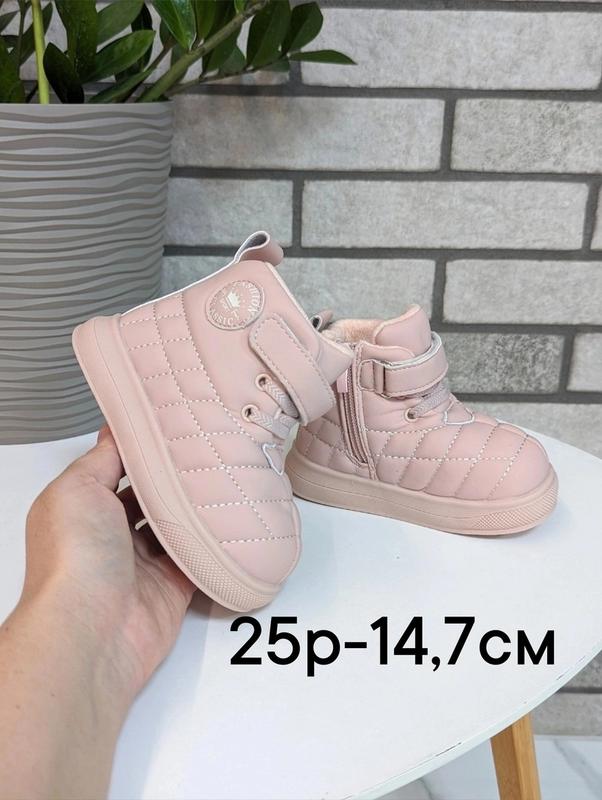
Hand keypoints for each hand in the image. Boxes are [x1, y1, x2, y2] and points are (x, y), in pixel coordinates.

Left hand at [24, 426, 195, 700]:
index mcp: (83, 508)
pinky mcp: (172, 586)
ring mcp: (142, 562)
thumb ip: (103, 458)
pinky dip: (211, 542)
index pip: (116, 469)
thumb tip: (117, 432)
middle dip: (173, 478)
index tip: (169, 426)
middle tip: (204, 448)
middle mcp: (111, 535)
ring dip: (194, 508)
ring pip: (176, 525)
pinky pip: (197, 557)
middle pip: (150, 497)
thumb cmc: (74, 560)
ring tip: (221, 476)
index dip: (141, 450)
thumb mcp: (78, 488)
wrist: (92, 630)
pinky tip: (228, 518)